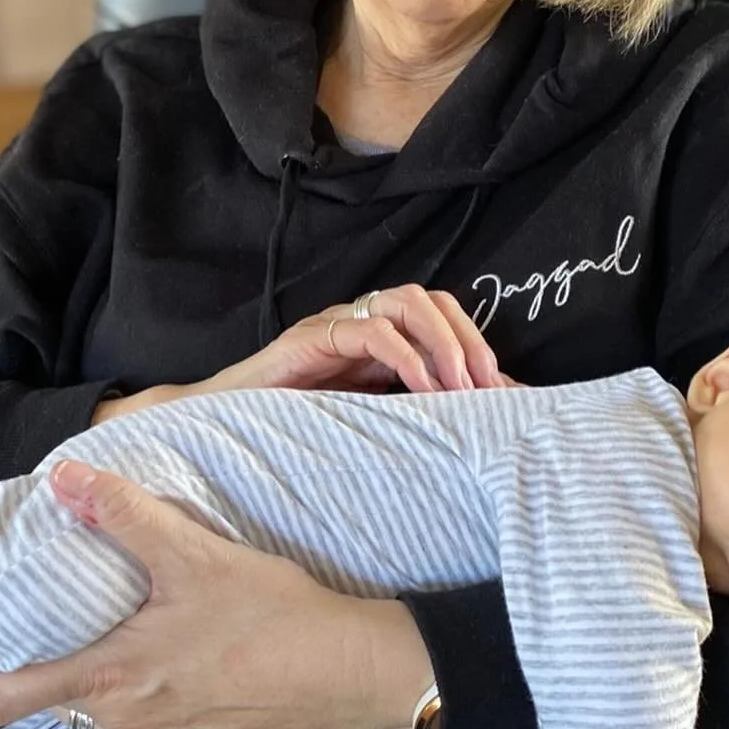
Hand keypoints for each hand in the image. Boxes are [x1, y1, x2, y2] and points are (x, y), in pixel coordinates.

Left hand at [0, 461, 435, 728]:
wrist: (351, 672)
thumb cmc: (274, 617)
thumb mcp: (195, 556)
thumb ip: (125, 516)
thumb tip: (64, 477)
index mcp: (110, 681)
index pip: (3, 699)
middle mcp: (124, 726)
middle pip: (48, 705)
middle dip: (29, 667)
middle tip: (29, 622)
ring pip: (94, 714)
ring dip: (84, 677)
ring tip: (97, 628)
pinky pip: (137, 724)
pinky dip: (126, 691)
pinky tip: (156, 653)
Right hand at [92, 284, 506, 424]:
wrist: (223, 426)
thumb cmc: (295, 428)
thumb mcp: (368, 419)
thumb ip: (410, 412)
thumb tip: (473, 424)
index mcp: (381, 338)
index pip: (444, 316)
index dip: (478, 345)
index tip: (504, 392)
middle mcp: (362, 321)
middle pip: (433, 301)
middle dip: (470, 340)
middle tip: (490, 387)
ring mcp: (336, 325)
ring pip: (406, 303)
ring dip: (442, 342)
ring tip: (460, 387)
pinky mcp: (311, 339)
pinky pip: (368, 331)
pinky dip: (404, 356)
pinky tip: (421, 389)